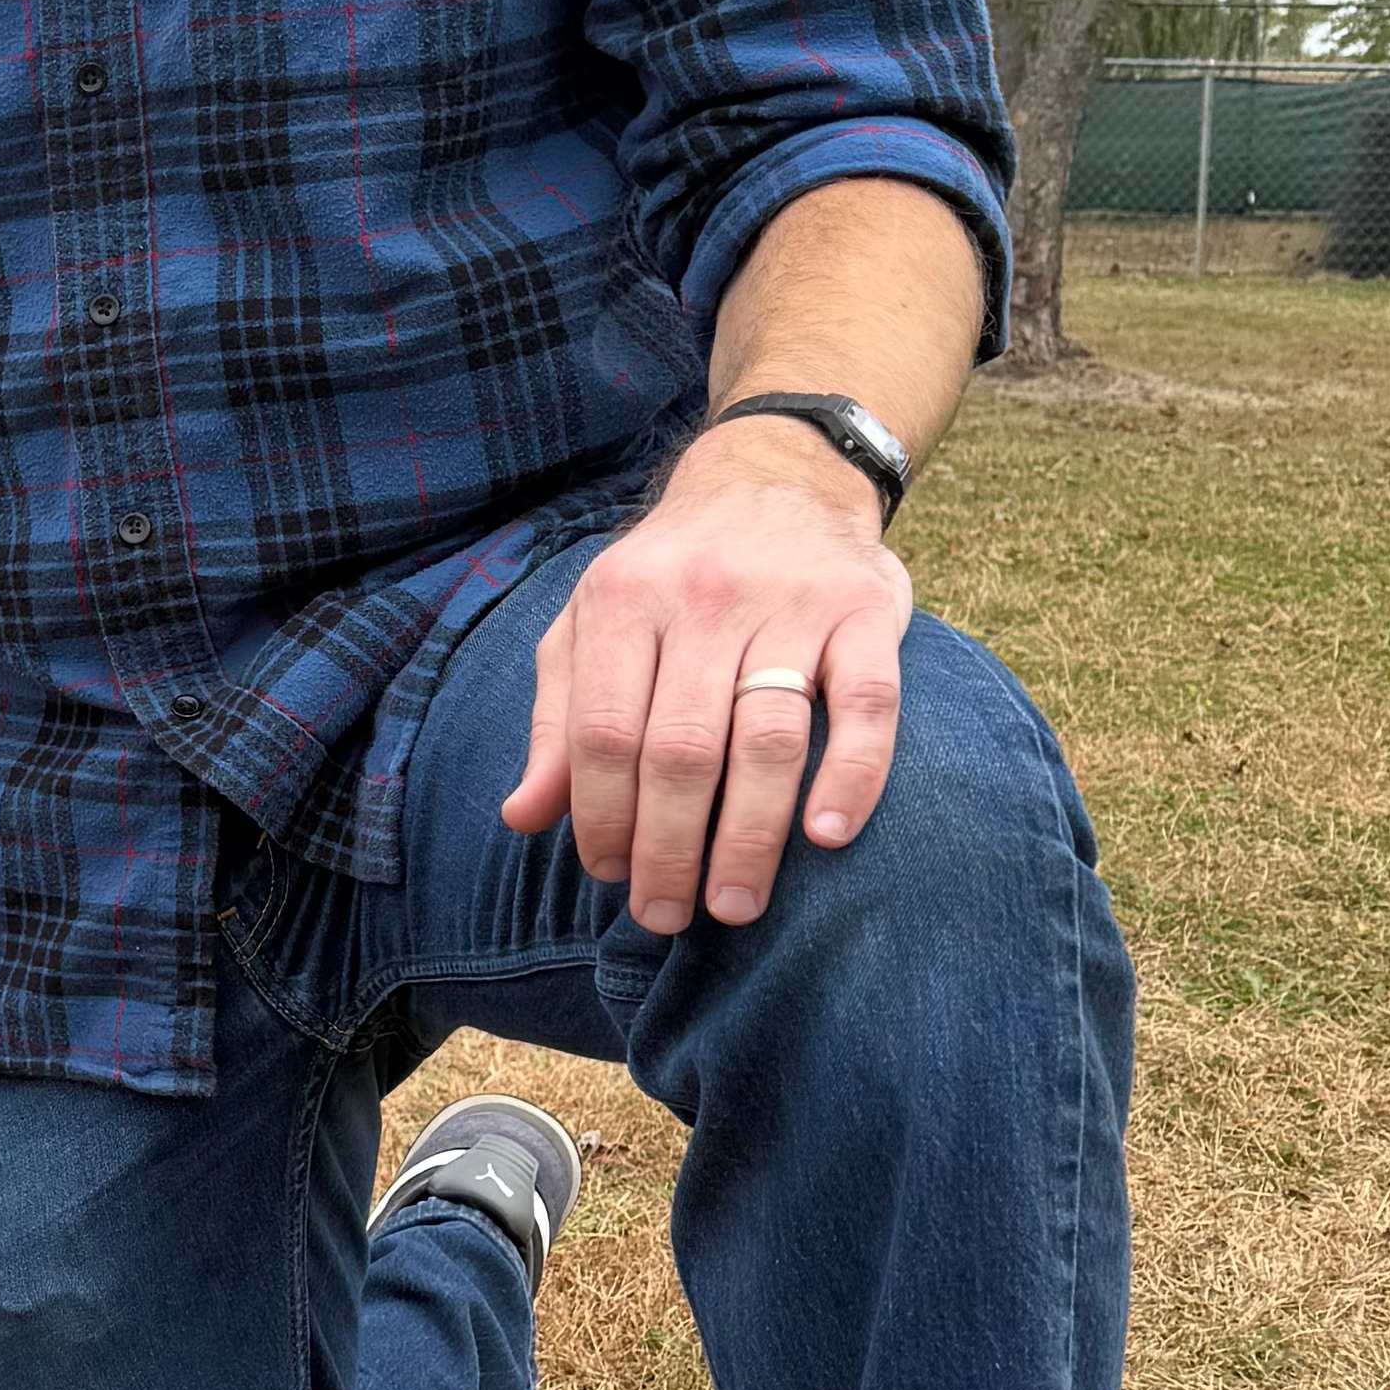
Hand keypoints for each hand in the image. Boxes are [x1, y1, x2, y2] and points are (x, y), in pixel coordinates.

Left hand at [504, 433, 910, 933]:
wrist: (775, 474)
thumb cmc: (669, 576)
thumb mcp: (592, 626)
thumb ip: (558, 719)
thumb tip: (522, 817)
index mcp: (624, 601)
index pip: (602, 732)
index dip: (601, 816)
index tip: (611, 876)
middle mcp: (706, 597)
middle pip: (680, 748)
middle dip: (669, 847)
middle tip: (668, 915)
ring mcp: (792, 604)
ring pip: (768, 737)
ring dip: (750, 837)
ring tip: (737, 904)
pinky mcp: (868, 613)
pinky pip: (868, 705)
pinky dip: (852, 775)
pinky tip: (826, 836)